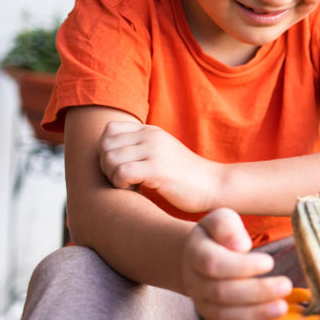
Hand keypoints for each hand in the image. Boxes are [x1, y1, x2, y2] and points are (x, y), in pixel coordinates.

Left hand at [98, 120, 223, 211]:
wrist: (214, 185)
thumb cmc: (185, 177)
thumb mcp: (162, 153)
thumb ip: (139, 148)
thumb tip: (106, 157)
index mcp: (150, 131)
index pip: (110, 130)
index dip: (106, 150)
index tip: (119, 166)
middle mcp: (151, 136)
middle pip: (105, 145)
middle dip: (106, 166)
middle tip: (122, 180)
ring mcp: (155, 150)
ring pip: (110, 159)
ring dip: (113, 177)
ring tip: (130, 185)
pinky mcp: (157, 169)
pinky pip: (121, 172)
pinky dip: (121, 184)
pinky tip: (135, 189)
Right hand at [181, 209, 293, 319]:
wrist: (197, 257)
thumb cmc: (218, 235)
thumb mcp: (220, 219)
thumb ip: (227, 226)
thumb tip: (241, 245)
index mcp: (196, 254)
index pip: (214, 264)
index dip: (242, 266)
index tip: (270, 262)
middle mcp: (196, 281)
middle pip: (221, 292)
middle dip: (256, 292)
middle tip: (286, 286)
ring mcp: (202, 302)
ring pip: (222, 314)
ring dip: (253, 314)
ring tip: (281, 308)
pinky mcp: (212, 316)